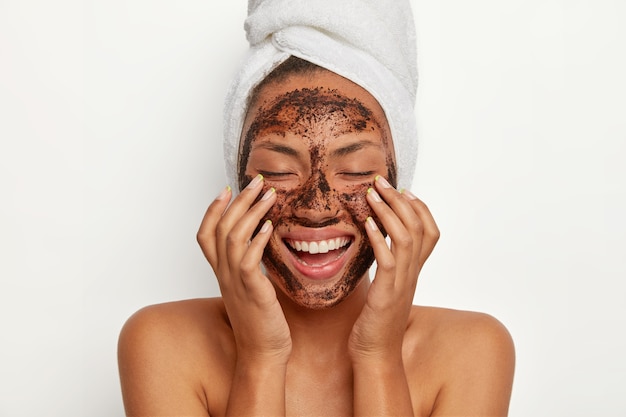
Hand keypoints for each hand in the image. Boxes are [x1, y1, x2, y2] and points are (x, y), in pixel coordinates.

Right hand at [197, 175, 291, 363]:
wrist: (262, 353)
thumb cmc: (260, 321)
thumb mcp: (249, 288)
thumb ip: (248, 266)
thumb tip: (259, 244)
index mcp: (221, 273)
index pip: (206, 235)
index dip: (213, 210)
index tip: (226, 188)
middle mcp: (223, 274)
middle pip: (221, 229)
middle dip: (238, 201)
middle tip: (257, 182)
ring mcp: (235, 282)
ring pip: (233, 238)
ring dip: (251, 213)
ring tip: (269, 195)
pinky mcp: (251, 291)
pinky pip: (248, 260)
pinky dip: (257, 240)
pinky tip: (270, 227)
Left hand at [348, 176, 438, 361]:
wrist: (376, 353)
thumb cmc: (377, 321)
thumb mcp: (386, 287)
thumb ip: (387, 266)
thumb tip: (377, 245)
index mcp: (414, 271)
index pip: (430, 232)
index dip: (420, 207)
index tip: (403, 190)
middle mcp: (413, 273)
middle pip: (420, 227)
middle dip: (401, 200)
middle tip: (381, 182)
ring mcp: (403, 283)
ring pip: (407, 237)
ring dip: (389, 211)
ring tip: (372, 194)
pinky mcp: (387, 293)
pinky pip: (388, 259)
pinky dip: (379, 238)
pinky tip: (367, 223)